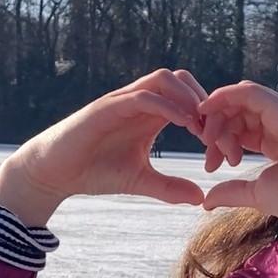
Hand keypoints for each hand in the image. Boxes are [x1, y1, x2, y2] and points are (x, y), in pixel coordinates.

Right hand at [0, 69, 209, 225]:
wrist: (53, 173)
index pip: (190, 99)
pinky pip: (142, 96)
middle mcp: (138, 101)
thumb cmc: (93, 172)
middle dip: (206, 103)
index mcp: (150, 114)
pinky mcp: (107, 107)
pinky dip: (167, 106)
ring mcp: (122, 100)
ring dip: (189, 98)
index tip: (224, 147)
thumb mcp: (139, 180)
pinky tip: (183, 125)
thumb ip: (169, 186)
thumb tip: (200, 197)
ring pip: (164, 79)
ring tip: (203, 128)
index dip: (212, 118)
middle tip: (219, 136)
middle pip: (182, 80)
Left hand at [197, 81, 277, 249]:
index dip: (222, 138)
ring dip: (218, 116)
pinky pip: (249, 93)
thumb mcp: (258, 193)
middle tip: (210, 159)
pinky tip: (208, 109)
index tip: (211, 164)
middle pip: (239, 111)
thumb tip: (207, 200)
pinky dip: (225, 96)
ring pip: (241, 100)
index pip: (244, 126)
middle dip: (217, 130)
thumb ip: (233, 190)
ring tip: (210, 144)